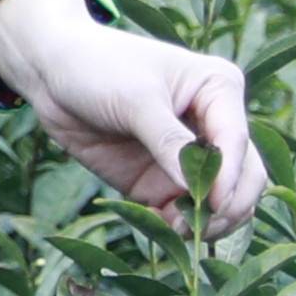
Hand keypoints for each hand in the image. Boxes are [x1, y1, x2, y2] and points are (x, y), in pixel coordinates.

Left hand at [0, 0, 269, 237]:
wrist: (50, 72)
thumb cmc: (97, 66)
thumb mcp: (135, 98)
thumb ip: (168, 141)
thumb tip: (200, 190)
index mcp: (219, 90)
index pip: (236, 142)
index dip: (228, 178)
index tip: (211, 204)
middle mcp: (214, 126)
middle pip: (245, 178)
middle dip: (228, 206)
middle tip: (199, 226)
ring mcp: (189, 157)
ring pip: (222, 202)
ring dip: (207, 222)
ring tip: (177, 229)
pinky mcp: (161, 180)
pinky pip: (182, 212)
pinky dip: (178, 225)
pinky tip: (159, 227)